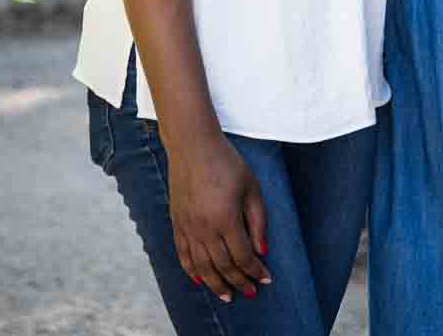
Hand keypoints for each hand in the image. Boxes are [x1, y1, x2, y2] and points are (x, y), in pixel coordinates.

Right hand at [165, 132, 269, 302]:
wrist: (192, 146)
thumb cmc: (226, 162)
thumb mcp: (251, 187)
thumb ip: (258, 220)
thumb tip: (262, 250)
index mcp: (226, 219)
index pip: (242, 256)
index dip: (255, 271)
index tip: (265, 279)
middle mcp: (204, 228)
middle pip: (223, 266)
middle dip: (239, 283)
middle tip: (250, 293)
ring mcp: (188, 227)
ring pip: (202, 267)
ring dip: (216, 285)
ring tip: (227, 296)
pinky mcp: (177, 223)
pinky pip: (183, 255)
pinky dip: (192, 271)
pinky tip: (200, 281)